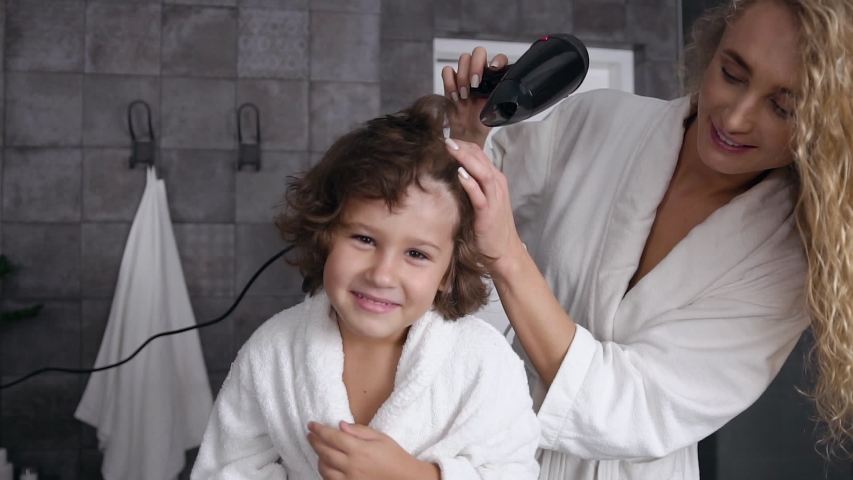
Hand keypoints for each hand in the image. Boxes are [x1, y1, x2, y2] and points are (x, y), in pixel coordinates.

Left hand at [306, 421, 439, 479]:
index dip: (319, 430)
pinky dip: (325, 472)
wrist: (404, 478)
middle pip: (324, 452)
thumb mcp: (380, 437)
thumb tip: (340, 425)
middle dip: (314, 441)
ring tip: (319, 450)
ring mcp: (349, 479)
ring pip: (324, 468)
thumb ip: (359, 430)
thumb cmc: (394, 456)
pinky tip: (326, 465)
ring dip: (318, 457)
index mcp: (359, 449)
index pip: (332, 437)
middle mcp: (351, 465)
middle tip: (310, 434)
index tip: (311, 424)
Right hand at [441, 47, 508, 146]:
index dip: (497, 60)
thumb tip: (506, 93)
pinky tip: (455, 96)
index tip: (494, 69)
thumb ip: (502, 98)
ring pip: (463, 59)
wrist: (468, 131)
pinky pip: (447, 71)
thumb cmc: (483, 121)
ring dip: (462, 77)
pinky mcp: (451, 81)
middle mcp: (481, 72)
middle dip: (476, 67)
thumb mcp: (498, 110)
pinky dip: (450, 83)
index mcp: (495, 77)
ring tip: (464, 95)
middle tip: (474, 85)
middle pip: (478, 52)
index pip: (499, 58)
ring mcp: (465, 75)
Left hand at [445, 137, 526, 279]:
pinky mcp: (488, 213)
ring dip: (466, 159)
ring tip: (450, 148)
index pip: (479, 154)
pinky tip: (459, 174)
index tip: (445, 139)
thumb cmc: (490, 227)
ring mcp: (494, 199)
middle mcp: (497, 185)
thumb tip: (448, 173)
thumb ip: (471, 186)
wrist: (505, 251)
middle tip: (444, 138)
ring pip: (483, 172)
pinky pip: (480, 195)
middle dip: (463, 147)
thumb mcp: (482, 200)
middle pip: (481, 158)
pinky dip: (470, 183)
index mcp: (495, 180)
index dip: (463, 144)